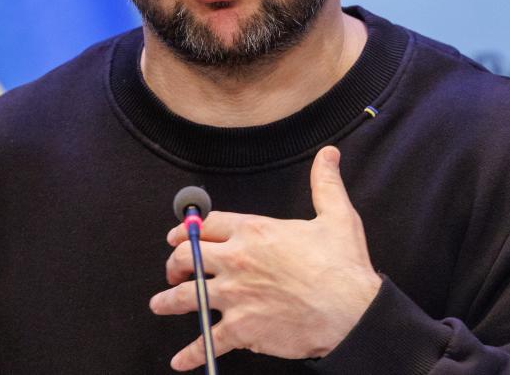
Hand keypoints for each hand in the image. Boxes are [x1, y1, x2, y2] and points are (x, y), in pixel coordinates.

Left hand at [149, 146, 382, 370]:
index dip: (188, 228)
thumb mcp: (337, 215)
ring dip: (167, 301)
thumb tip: (329, 155)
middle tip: (172, 270)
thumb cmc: (343, 265)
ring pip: (186, 297)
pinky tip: (181, 359)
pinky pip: (207, 342)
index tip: (179, 234)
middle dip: (174, 263)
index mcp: (253, 231)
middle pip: (187, 257)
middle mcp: (236, 261)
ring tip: (159, 304)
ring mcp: (235, 297)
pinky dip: (191, 353)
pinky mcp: (242, 329)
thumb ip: (325, 183)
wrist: (351, 311)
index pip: (207, 224)